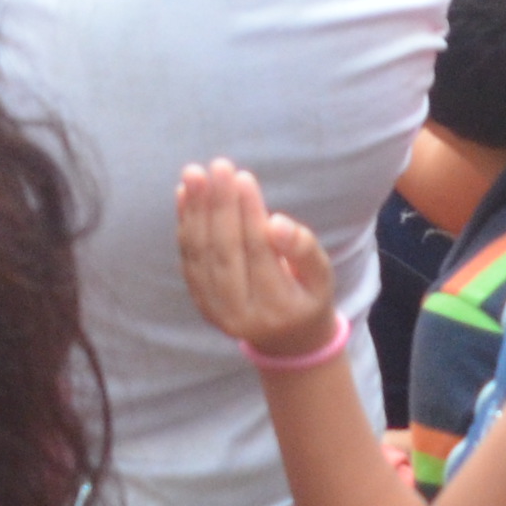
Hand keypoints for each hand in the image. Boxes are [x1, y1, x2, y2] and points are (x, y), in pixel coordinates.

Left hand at [173, 158, 344, 360]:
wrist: (284, 338)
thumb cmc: (307, 295)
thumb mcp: (320, 276)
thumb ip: (303, 250)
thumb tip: (277, 222)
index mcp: (278, 307)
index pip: (258, 252)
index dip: (249, 214)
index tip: (244, 177)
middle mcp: (241, 314)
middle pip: (226, 252)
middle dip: (220, 206)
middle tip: (218, 167)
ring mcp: (216, 310)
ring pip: (201, 255)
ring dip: (195, 211)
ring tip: (194, 174)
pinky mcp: (200, 301)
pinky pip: (189, 259)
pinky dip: (185, 225)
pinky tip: (184, 194)